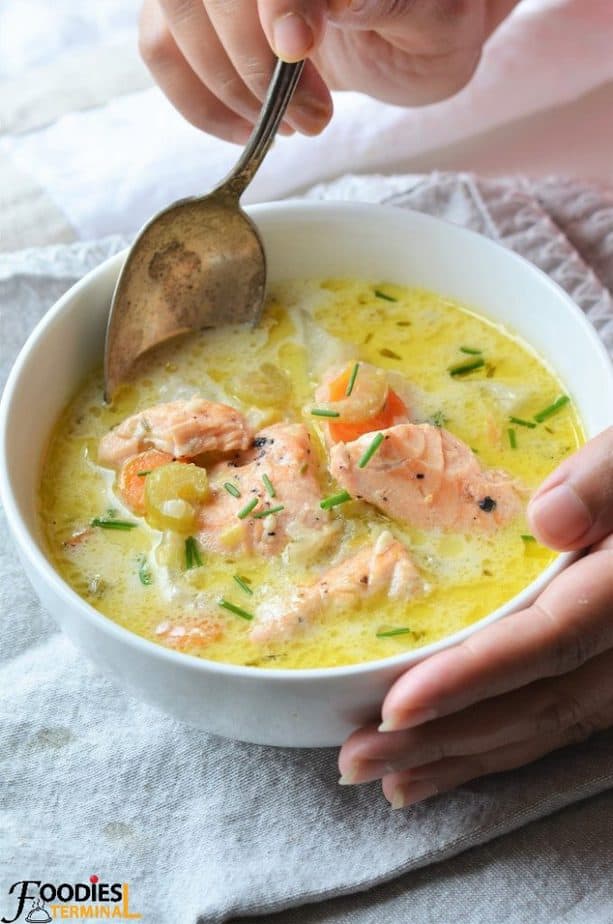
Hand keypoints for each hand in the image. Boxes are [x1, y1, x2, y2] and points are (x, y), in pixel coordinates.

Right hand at [138, 0, 518, 142]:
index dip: (278, 3)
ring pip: (176, 16)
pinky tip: (248, 128)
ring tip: (294, 126)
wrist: (408, 35)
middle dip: (257, 64)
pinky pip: (160, 46)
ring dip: (230, 89)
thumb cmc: (428, 20)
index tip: (297, 48)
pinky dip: (198, 100)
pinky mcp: (195, 9)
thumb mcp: (432, 13)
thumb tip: (327, 2)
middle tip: (314, 119)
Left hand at [338, 427, 612, 808]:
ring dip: (461, 759)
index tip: (396, 707)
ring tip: (385, 778)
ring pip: (543, 728)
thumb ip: (605, 482)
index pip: (548, 640)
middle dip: (442, 739)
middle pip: (533, 704)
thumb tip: (548, 519)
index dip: (473, 678)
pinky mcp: (610, 680)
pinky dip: (498, 751)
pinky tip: (446, 768)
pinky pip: (557, 727)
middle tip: (356, 760)